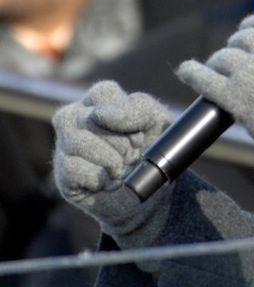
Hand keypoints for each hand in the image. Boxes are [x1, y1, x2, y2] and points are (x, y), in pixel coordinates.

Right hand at [53, 80, 173, 247]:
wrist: (153, 194)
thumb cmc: (154, 150)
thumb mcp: (158, 122)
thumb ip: (137, 108)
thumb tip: (100, 115)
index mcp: (100, 101)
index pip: (103, 92)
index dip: (126, 116)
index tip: (140, 135)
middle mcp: (76, 118)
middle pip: (91, 118)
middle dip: (122, 142)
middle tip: (132, 154)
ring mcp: (65, 145)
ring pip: (79, 141)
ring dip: (111, 159)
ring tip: (122, 168)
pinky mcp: (62, 173)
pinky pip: (73, 168)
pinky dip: (99, 178)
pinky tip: (108, 182)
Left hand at [176, 10, 253, 185]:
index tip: (249, 30)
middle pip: (242, 38)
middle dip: (237, 47)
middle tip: (236, 61)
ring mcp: (250, 72)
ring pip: (222, 58)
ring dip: (219, 63)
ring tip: (220, 74)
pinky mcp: (234, 96)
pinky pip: (203, 77)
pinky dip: (192, 72)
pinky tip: (186, 71)